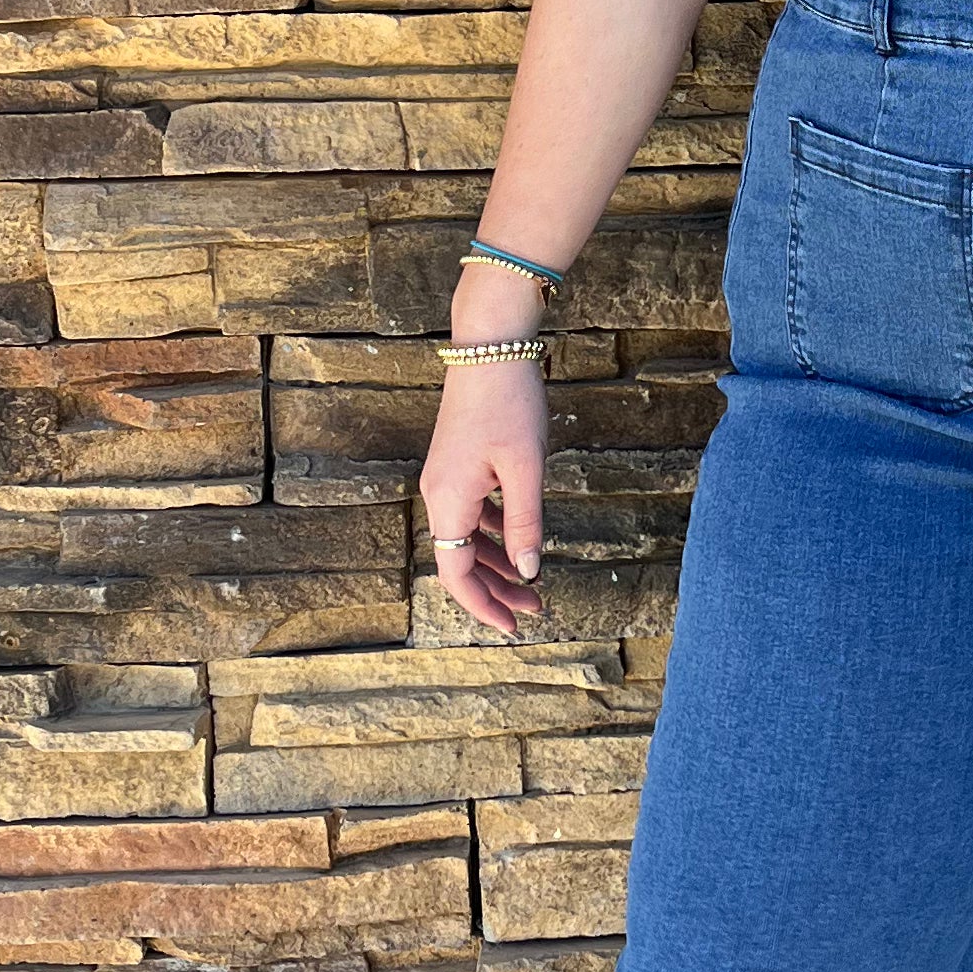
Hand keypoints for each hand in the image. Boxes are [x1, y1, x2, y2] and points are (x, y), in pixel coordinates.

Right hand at [420, 269, 553, 635]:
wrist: (489, 345)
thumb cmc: (509, 402)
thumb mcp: (526, 468)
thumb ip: (525, 523)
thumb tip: (527, 571)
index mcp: (448, 500)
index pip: (455, 574)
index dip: (482, 606)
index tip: (512, 626)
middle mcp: (438, 494)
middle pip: (460, 560)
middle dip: (496, 589)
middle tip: (534, 608)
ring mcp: (445, 478)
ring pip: (466, 537)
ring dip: (497, 562)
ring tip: (531, 581)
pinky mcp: (457, 463)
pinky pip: (471, 512)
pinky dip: (493, 532)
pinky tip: (517, 537)